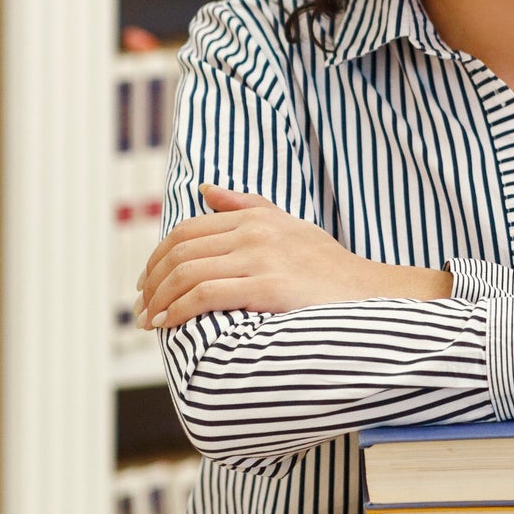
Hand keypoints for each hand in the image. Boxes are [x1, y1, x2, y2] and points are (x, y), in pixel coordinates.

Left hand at [136, 185, 447, 329]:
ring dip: (159, 300)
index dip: (158, 257)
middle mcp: (256, 231)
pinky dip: (177, 310)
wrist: (371, 294)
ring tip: (149, 321)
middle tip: (142, 306)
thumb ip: (248, 206)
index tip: (148, 283)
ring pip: (187, 272)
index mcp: (257, 217)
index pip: (187, 230)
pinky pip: (205, 294)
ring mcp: (262, 258)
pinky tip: (167, 324)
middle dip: (152, 280)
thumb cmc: (331, 268)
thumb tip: (206, 188)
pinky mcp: (268, 287)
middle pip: (180, 250)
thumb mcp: (291, 227)